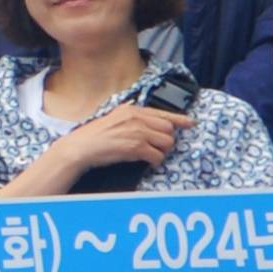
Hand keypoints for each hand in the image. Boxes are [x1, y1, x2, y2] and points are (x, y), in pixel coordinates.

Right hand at [33, 102, 188, 187]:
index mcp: (132, 110)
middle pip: (168, 129)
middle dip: (165, 140)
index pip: (162, 113)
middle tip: (155, 147)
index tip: (191, 123)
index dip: (179, 119)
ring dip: (161, 151)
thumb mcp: (114, 118)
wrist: (81, 147)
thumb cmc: (95, 136)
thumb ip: (131, 117)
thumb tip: (148, 121)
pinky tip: (147, 162)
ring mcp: (137, 132)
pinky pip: (157, 156)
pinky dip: (155, 161)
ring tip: (150, 154)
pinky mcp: (136, 147)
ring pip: (167, 143)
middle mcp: (137, 118)